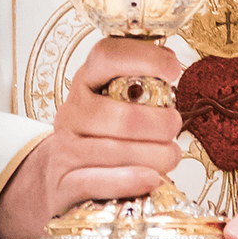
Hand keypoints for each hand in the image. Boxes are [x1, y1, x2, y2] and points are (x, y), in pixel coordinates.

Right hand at [0, 37, 181, 238]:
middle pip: (121, 115)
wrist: (62, 176)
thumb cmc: (104, 135)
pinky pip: (97, 182)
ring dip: (154, 156)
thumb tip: (171, 66)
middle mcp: (72, 111)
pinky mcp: (63, 183)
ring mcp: (65, 148)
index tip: (173, 70)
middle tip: (174, 127)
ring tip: (170, 156)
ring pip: (115, 151)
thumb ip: (141, 87)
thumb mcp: (117, 103)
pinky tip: (151, 178)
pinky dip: (129, 181)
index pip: (108, 56)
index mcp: (88, 81)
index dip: (145, 58)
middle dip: (160, 124)